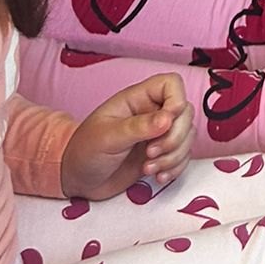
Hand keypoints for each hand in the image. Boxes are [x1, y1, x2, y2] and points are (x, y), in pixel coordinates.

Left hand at [61, 74, 193, 198]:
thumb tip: (168, 119)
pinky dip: (175, 168)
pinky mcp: (160, 155)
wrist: (77, 179)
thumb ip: (137, 127)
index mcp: (138, 99)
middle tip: (151, 153)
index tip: (167, 122)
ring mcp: (158, 135)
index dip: (176, 100)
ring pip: (187, 136)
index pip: (171, 84)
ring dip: (174, 156)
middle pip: (185, 113)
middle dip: (174, 137)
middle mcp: (152, 113)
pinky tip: (157, 176)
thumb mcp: (107, 137)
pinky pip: (183, 156)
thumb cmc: (85, 150)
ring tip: (149, 168)